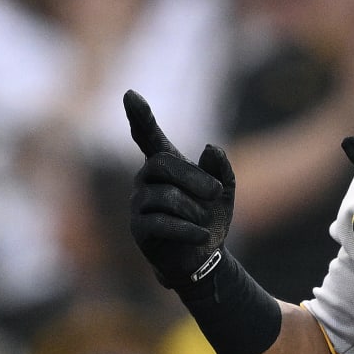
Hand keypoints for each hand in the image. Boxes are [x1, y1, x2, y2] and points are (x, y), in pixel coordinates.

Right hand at [125, 90, 234, 287]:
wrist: (202, 258)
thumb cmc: (208, 218)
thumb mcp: (223, 192)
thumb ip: (221, 169)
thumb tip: (210, 148)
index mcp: (164, 165)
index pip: (147, 136)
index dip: (140, 117)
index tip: (130, 95)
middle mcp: (145, 180)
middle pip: (162, 164)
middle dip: (193, 178)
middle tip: (215, 193)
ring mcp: (139, 204)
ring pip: (166, 197)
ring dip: (194, 210)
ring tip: (204, 222)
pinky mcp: (139, 230)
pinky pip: (161, 223)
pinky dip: (187, 230)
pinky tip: (201, 236)